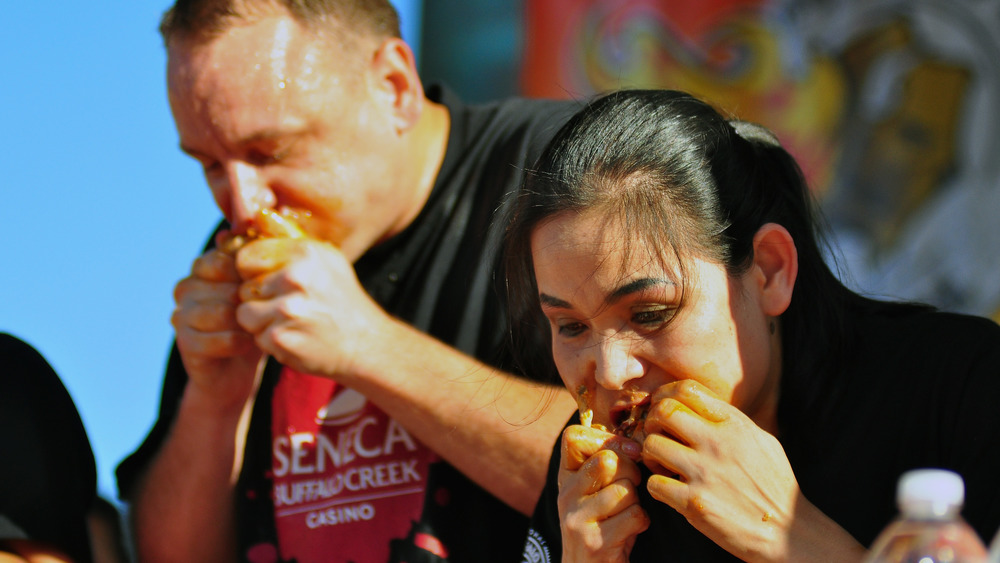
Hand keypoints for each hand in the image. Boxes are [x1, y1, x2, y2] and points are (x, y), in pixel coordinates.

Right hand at [172, 245, 264, 410]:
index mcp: (205, 266)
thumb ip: (263, 258)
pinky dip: (241, 344)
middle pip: (226, 284)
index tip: (272, 287)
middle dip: (251, 301)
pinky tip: (248, 345)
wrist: (237, 369)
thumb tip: (258, 223)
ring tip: (258, 328)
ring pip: (223, 311)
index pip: (229, 257)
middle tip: (266, 312)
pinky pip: (221, 338)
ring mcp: (182, 313)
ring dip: (248, 324)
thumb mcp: (263, 288)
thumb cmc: (256, 320)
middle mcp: (188, 285)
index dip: (254, 275)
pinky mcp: (184, 342)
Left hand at [233, 237, 389, 378]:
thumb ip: (288, 236)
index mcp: (304, 253)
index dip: (253, 271)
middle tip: (286, 305)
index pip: (246, 256)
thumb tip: (258, 215)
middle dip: (258, 298)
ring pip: (244, 314)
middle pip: (243, 287)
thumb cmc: (340, 297)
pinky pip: (256, 337)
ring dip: (261, 321)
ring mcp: (287, 310)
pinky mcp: (281, 338)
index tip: (270, 280)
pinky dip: (271, 341)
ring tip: (288, 321)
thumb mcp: (324, 257)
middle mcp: (295, 278)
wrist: (365, 342)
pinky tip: (294, 336)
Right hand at [557, 424, 648, 562]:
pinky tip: (632, 529)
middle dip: (630, 471)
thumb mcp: (596, 490)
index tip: (625, 453)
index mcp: (565, 476)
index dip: (607, 439)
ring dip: (636, 501)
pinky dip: (642, 522)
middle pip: (607, 460)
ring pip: (625, 489)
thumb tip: (637, 442)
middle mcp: (565, 495)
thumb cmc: (602, 523)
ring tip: (628, 511)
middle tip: (632, 486)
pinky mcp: (594, 542)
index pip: (574, 436)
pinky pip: (634, 515)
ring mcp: (576, 519)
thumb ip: (607, 462)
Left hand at [641, 380, 800, 561]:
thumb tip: (701, 404)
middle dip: (652, 421)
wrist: (786, 532)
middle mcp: (718, 443)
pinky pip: (654, 483)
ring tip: (663, 465)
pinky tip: (670, 490)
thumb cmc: (773, 485)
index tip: (663, 409)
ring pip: (652, 445)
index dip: (666, 394)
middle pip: (663, 411)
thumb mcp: (762, 441)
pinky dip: (656, 486)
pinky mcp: (694, 503)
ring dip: (650, 455)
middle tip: (657, 436)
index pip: (687, 389)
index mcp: (734, 424)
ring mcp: (705, 473)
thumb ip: (730, 421)